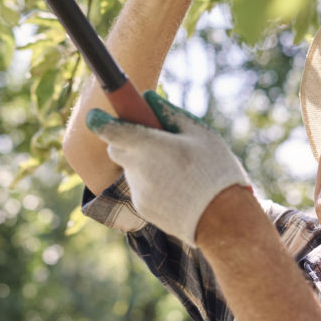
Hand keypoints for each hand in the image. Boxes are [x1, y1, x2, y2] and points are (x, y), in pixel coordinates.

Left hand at [86, 91, 251, 245]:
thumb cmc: (216, 171)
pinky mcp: (142, 209)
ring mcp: (138, 192)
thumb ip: (169, 113)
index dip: (100, 121)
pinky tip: (177, 187)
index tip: (96, 115)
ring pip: (131, 169)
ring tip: (176, 168)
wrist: (224, 222)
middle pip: (116, 149)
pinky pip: (140, 188)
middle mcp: (137, 170)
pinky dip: (151, 183)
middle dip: (126, 141)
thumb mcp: (200, 134)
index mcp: (149, 147)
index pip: (110, 130)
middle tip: (152, 139)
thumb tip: (148, 98)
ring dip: (143, 164)